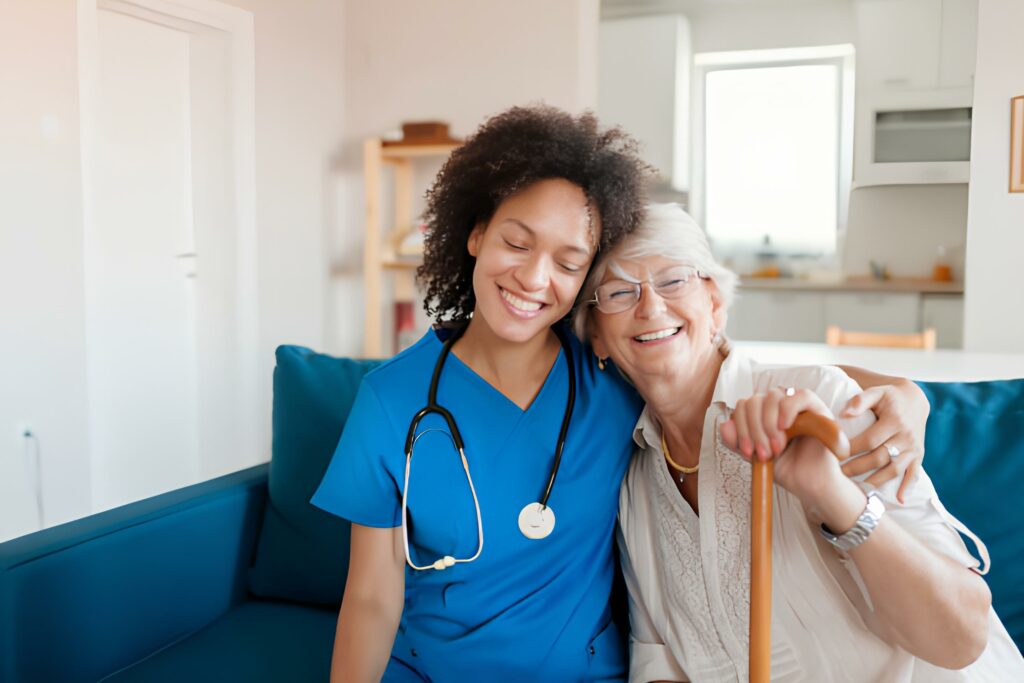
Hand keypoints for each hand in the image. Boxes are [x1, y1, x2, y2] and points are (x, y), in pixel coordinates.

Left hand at [721, 388, 847, 506]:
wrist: (811, 486)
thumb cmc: (786, 469)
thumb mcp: (755, 456)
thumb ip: (738, 442)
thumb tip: (725, 425)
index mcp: (763, 415)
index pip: (743, 405)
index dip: (740, 427)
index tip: (748, 452)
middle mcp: (779, 406)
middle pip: (754, 400)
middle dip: (754, 429)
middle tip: (764, 453)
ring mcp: (799, 406)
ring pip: (773, 395)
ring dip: (769, 423)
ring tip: (777, 447)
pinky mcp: (819, 409)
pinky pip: (801, 395)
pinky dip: (788, 409)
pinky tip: (785, 427)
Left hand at [840, 379, 928, 502]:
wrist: (915, 400)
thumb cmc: (889, 396)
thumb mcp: (877, 392)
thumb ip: (860, 400)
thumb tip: (843, 413)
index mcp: (895, 421)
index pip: (870, 440)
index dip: (851, 449)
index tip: (833, 455)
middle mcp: (907, 436)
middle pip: (880, 458)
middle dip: (857, 468)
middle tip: (837, 475)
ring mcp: (914, 448)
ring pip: (894, 470)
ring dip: (875, 481)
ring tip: (856, 490)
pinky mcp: (919, 456)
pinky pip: (914, 474)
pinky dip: (907, 487)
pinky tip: (898, 500)